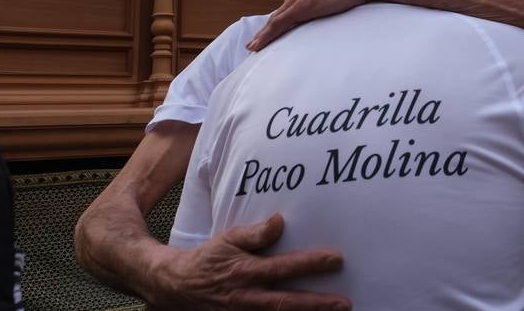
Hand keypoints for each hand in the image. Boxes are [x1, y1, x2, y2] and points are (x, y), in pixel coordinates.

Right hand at [150, 214, 348, 309]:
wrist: (178, 286)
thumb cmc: (209, 258)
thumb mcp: (228, 239)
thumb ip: (254, 233)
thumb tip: (280, 222)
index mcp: (246, 272)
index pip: (284, 267)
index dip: (310, 264)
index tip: (336, 259)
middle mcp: (248, 297)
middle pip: (287, 302)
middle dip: (317, 304)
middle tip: (344, 303)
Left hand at [247, 0, 366, 50]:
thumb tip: (329, 5)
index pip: (290, 2)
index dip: (282, 17)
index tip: (276, 28)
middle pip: (280, 11)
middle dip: (270, 27)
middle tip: (259, 41)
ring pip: (276, 19)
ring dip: (264, 35)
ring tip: (254, 47)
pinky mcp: (300, 7)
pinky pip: (278, 24)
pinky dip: (265, 36)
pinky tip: (256, 46)